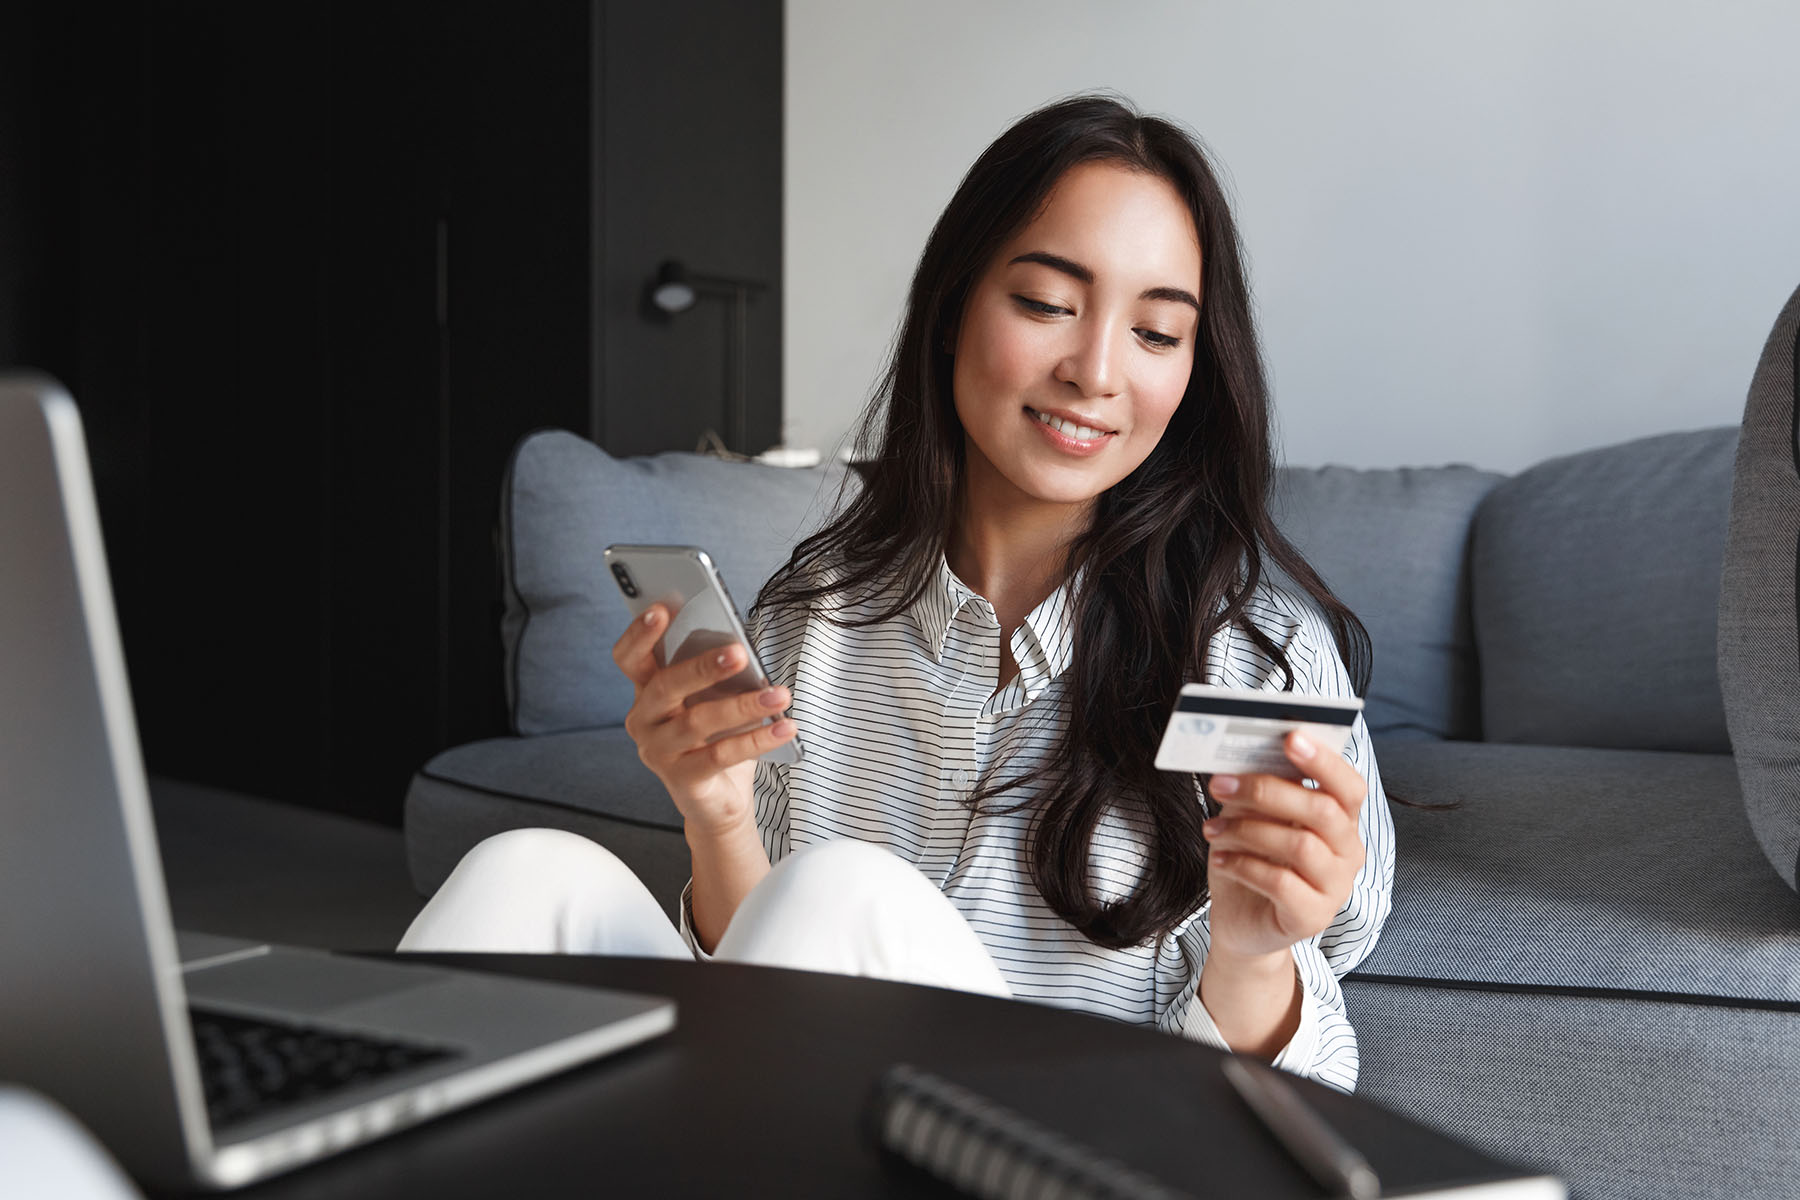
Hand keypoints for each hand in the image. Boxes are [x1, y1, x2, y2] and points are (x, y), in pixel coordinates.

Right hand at [611, 604, 797, 837]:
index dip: (640, 634)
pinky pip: (721, 755)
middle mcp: (644, 720)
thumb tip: (740, 647)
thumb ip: (715, 674)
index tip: (662, 608)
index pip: (629, 658)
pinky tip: (785, 726)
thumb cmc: (715, 738)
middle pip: (664, 686)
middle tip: (738, 652)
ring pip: (698, 721)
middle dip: (702, 667)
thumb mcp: (713, 699)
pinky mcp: (682, 780)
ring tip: (780, 694)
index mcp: (646, 691)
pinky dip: (757, 739)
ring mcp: (658, 752)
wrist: (718, 801)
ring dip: (744, 705)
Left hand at [1201, 730, 1366, 960]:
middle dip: (1267, 791)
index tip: (1290, 736)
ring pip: (1300, 845)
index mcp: (1341, 821)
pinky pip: (1281, 883)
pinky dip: (1243, 865)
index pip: (1348, 785)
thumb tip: (1247, 754)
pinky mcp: (1313, 917)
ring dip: (1246, 830)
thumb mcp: (1253, 818)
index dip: (1324, 760)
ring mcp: (1335, 887)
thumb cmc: (1252, 862)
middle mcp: (1348, 852)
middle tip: (1221, 784)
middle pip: (1322, 811)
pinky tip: (1220, 859)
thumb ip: (1262, 789)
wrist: (1241, 923)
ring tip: (1211, 829)